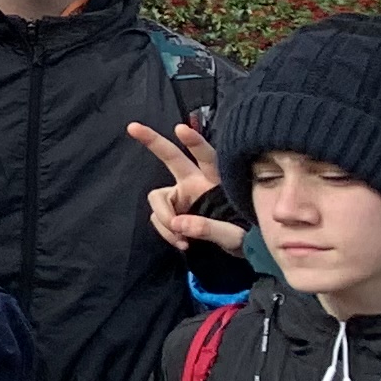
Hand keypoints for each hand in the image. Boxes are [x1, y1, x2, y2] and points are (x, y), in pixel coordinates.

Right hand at [127, 119, 245, 257]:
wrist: (242, 254)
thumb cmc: (247, 238)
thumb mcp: (234, 236)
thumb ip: (208, 228)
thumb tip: (176, 223)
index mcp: (216, 182)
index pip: (207, 158)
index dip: (194, 143)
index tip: (180, 129)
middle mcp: (195, 183)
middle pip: (172, 157)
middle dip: (153, 141)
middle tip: (133, 126)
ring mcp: (182, 197)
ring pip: (158, 197)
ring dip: (163, 217)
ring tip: (179, 238)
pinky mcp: (173, 212)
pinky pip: (158, 217)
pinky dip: (165, 231)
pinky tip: (180, 243)